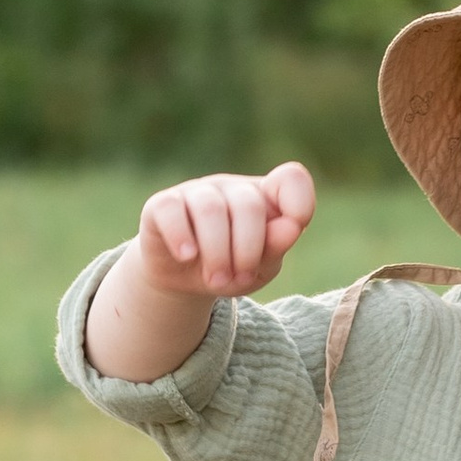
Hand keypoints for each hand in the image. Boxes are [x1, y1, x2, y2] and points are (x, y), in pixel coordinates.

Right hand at [135, 162, 315, 300]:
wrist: (183, 282)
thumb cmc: (232, 269)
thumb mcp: (260, 268)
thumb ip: (276, 247)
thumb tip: (291, 228)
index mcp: (266, 198)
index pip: (291, 178)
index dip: (298, 204)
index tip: (291, 234)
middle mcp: (232, 188)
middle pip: (248, 205)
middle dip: (247, 250)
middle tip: (238, 279)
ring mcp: (197, 192)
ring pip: (210, 209)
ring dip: (216, 253)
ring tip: (215, 281)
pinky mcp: (162, 204)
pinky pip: (172, 210)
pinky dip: (181, 237)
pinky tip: (187, 257)